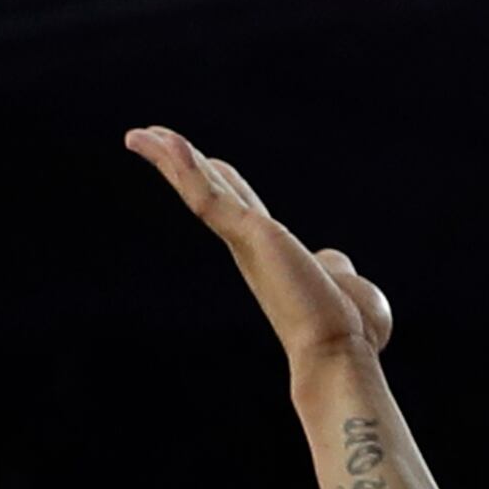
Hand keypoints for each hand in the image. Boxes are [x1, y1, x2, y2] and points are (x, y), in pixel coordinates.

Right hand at [125, 129, 392, 387]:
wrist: (340, 353)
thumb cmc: (349, 331)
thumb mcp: (344, 283)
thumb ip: (334, 267)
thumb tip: (334, 262)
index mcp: (269, 252)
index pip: (237, 206)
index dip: (218, 179)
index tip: (204, 158)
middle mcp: (250, 246)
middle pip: (209, 191)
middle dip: (180, 163)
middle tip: (148, 137)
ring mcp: (246, 241)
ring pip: (200, 190)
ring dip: (169, 158)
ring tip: (138, 135)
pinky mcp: (248, 235)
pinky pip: (208, 196)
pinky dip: (187, 167)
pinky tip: (166, 142)